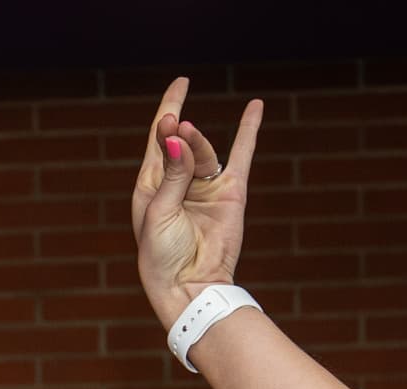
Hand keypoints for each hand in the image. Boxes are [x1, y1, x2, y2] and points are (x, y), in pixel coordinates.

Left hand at [131, 77, 264, 329]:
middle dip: (179, 132)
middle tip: (178, 122)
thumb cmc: (162, 256)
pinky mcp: (230, 193)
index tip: (181, 84)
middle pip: (181, 143)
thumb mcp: (159, 212)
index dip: (167, 110)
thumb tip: (176, 134)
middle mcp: (178, 182)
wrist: (189, 286)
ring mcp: (205, 186)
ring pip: (205, 151)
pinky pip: (241, 156)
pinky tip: (255, 106)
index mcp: (151, 185)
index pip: (159, 139)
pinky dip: (248, 132)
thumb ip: (172, 174)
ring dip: (198, 141)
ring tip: (189, 133)